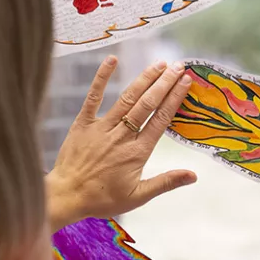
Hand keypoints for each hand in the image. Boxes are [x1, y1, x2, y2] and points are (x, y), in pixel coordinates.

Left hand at [46, 56, 196, 231]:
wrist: (66, 196)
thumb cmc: (103, 199)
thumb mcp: (139, 196)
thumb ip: (166, 182)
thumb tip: (194, 175)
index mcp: (138, 152)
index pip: (161, 119)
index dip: (174, 99)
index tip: (186, 82)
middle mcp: (122, 136)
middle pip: (147, 104)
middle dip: (165, 83)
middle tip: (179, 67)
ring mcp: (102, 127)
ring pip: (127, 98)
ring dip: (144, 79)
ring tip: (160, 64)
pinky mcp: (83, 123)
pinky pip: (93, 97)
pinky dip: (102, 78)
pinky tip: (112, 60)